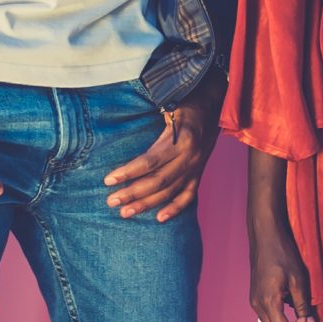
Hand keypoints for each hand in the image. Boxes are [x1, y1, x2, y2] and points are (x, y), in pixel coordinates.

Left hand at [104, 90, 217, 221]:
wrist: (214, 106)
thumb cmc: (186, 103)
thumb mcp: (170, 105)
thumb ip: (151, 116)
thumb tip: (123, 121)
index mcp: (181, 140)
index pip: (149, 162)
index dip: (128, 172)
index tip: (108, 180)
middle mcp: (190, 157)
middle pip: (157, 181)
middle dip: (132, 193)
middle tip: (111, 201)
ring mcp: (196, 167)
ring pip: (169, 191)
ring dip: (147, 204)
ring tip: (125, 212)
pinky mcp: (199, 173)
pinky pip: (188, 195)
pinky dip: (175, 208)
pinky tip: (160, 218)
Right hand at [248, 208, 318, 321]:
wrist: (265, 236)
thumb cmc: (282, 253)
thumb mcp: (298, 279)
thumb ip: (303, 305)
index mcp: (268, 302)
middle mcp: (257, 305)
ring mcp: (255, 301)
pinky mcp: (256, 297)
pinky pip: (269, 318)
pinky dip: (283, 321)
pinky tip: (297, 315)